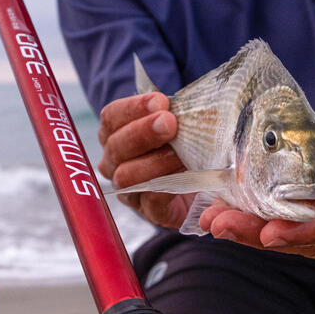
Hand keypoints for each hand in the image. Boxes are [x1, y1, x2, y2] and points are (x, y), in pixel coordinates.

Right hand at [98, 92, 190, 227]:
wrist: (203, 185)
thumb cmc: (186, 145)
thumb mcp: (179, 124)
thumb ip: (177, 114)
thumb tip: (189, 104)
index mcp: (115, 134)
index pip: (111, 117)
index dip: (132, 108)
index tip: (160, 101)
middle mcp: (114, 162)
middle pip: (116, 146)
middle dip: (143, 132)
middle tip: (169, 123)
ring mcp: (128, 190)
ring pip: (126, 176)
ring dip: (155, 161)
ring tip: (180, 152)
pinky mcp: (150, 212)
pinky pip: (150, 201)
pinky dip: (167, 186)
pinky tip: (184, 174)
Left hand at [199, 106, 314, 274]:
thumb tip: (308, 180)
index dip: (311, 230)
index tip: (269, 232)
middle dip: (268, 234)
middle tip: (221, 223)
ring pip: (310, 248)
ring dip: (260, 235)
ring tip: (218, 219)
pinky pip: (307, 243)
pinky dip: (269, 231)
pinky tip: (234, 219)